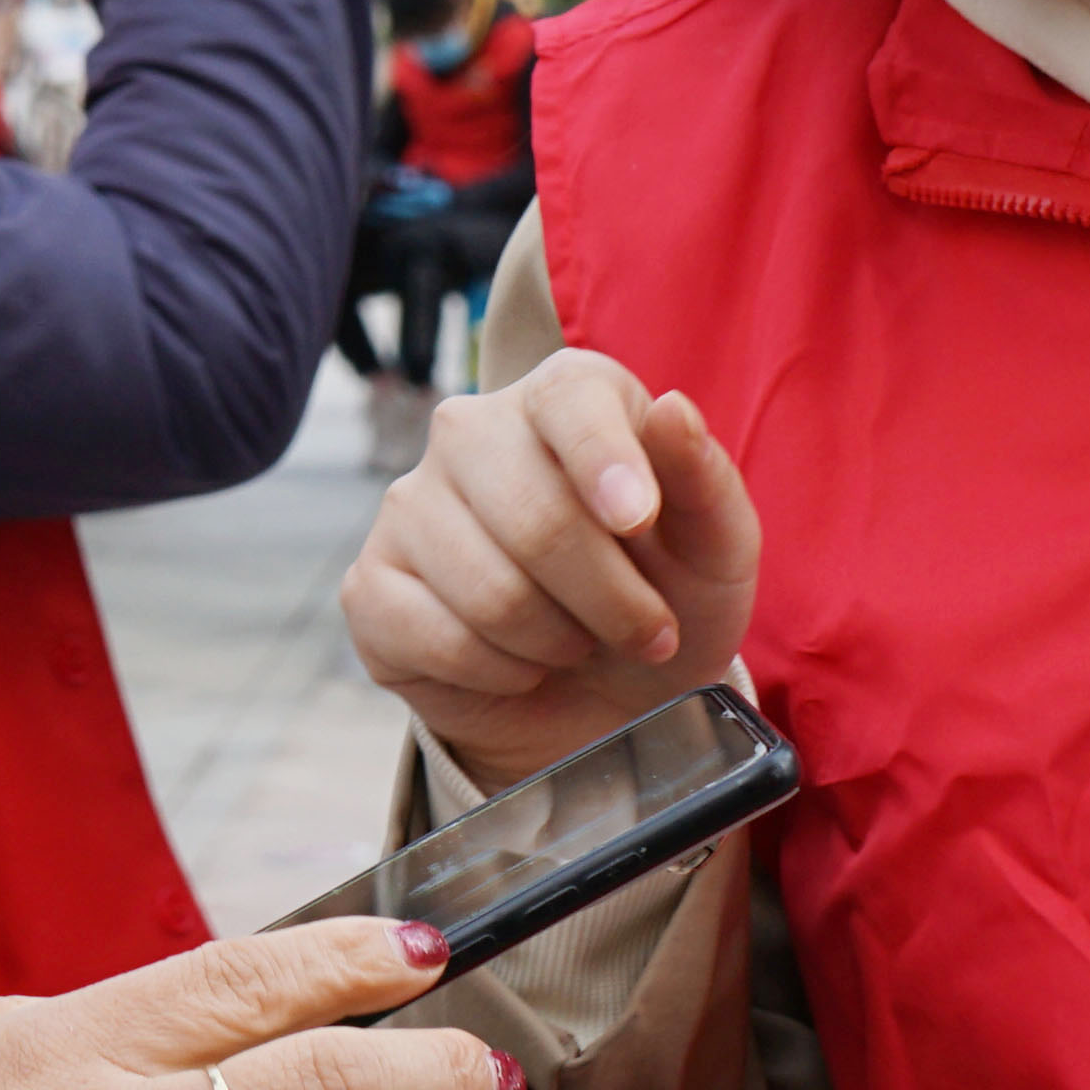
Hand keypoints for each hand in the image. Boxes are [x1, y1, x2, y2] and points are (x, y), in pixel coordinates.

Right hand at [339, 350, 763, 789]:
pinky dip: (504, 673)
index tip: (639, 522)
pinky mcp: (371, 585)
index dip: (606, 463)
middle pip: (537, 520)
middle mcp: (470, 432)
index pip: (569, 401)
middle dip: (612, 602)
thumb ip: (704, 479)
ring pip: (491, 593)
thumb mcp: (718, 548)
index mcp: (561, 395)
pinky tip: (520, 662)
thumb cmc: (668, 596)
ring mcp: (409, 507)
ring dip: (560, 643)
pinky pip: (438, 641)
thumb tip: (672, 409)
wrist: (607, 694)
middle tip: (648, 633)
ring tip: (578, 640)